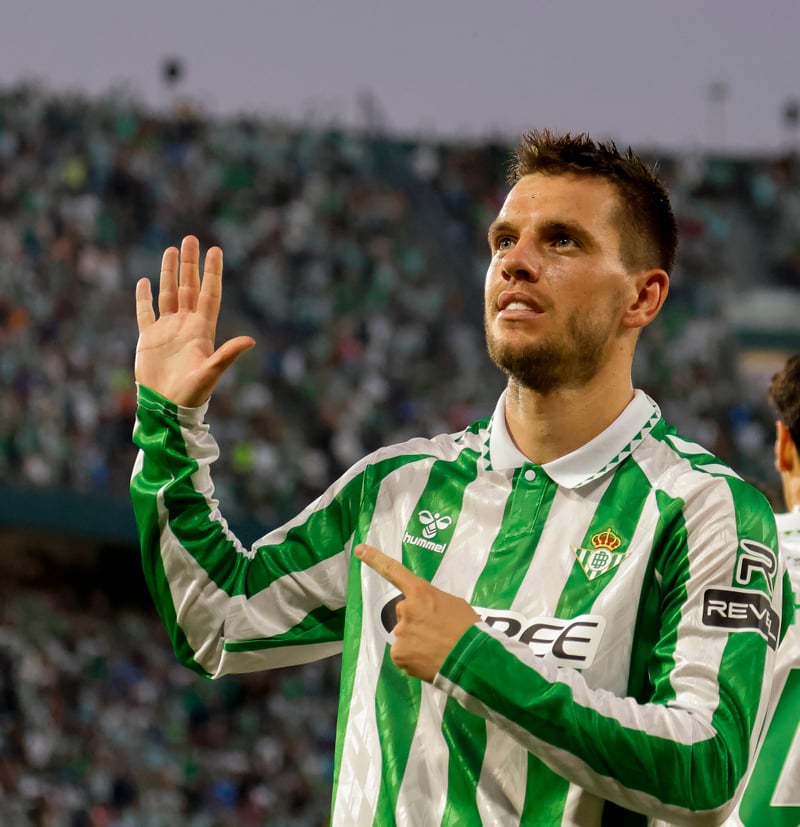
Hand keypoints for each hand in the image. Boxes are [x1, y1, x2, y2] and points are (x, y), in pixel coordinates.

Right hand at [135, 236, 254, 406]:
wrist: (167, 407)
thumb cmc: (193, 393)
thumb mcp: (212, 372)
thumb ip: (228, 355)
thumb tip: (251, 341)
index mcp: (202, 330)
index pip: (209, 294)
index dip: (212, 272)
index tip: (216, 250)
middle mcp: (186, 325)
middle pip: (189, 287)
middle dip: (190, 263)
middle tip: (191, 238)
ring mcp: (167, 330)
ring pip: (169, 294)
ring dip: (169, 273)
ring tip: (170, 250)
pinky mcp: (149, 339)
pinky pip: (145, 313)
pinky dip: (144, 298)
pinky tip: (144, 282)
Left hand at [355, 543, 478, 681]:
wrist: (473, 659)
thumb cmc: (468, 628)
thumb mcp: (453, 604)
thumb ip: (433, 602)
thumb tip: (426, 612)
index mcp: (420, 592)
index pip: (393, 570)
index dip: (374, 559)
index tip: (359, 550)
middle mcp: (405, 609)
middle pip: (405, 613)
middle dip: (417, 622)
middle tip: (438, 632)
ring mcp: (400, 632)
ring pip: (405, 635)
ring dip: (417, 641)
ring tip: (438, 648)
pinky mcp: (398, 654)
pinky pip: (403, 654)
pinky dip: (414, 658)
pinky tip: (430, 660)